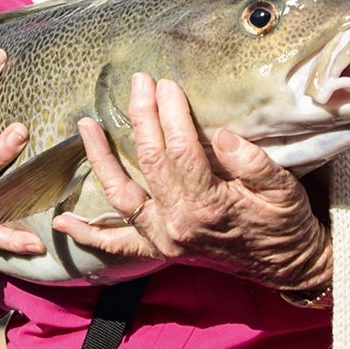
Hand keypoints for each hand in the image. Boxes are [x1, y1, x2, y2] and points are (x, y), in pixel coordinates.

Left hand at [51, 74, 331, 292]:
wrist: (287, 266)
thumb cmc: (286, 223)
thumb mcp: (284, 190)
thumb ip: (253, 163)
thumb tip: (223, 135)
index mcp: (209, 204)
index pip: (181, 149)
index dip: (171, 114)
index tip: (167, 84)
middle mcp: (179, 223)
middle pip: (149, 161)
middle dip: (141, 117)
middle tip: (138, 82)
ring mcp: (165, 238)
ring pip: (122, 195)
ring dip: (101, 160)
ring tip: (86, 125)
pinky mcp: (160, 248)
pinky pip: (117, 244)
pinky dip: (88, 235)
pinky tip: (63, 220)